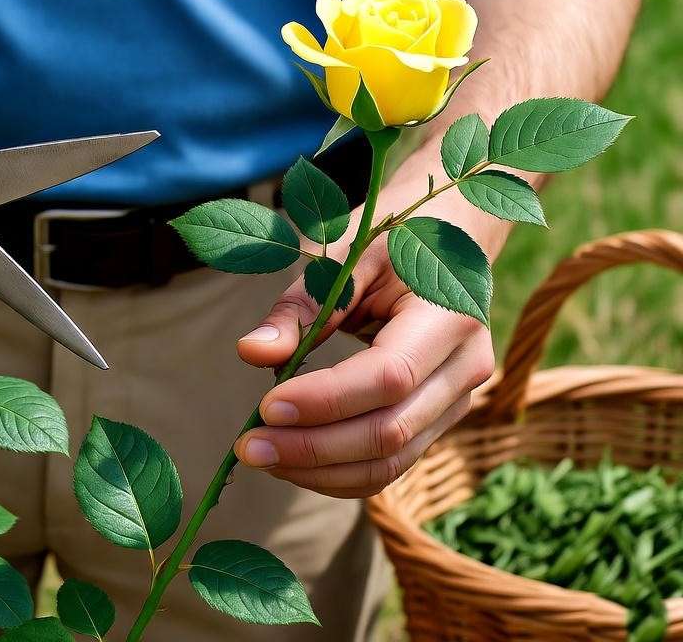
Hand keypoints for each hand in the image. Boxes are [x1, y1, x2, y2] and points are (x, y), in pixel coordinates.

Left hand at [232, 177, 501, 498]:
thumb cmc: (388, 245)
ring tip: (260, 455)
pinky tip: (289, 461)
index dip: (325, 399)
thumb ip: (299, 307)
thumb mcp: (342, 259)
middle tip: (248, 446)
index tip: (265, 407)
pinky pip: (390, 464)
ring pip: (391, 461)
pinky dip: (337, 473)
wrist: (450, 241)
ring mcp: (459, 400)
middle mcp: (467, 365)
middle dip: (312, 447)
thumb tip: (251, 352)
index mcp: (450, 312)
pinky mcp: (439, 422)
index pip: (389, 376)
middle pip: (389, 430)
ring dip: (319, 470)